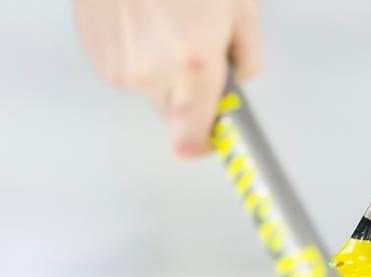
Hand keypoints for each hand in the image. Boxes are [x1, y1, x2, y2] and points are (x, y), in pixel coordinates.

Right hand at [74, 0, 261, 158]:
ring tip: (167, 26)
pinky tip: (144, 23)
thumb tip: (239, 83)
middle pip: (177, 116)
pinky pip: (128, 73)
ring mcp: (121, 67)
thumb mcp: (240, 10)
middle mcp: (154, 72)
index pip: (194, 137)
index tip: (214, 143)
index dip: (205, 144)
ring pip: (152, 92)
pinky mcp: (98, 57)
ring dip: (165, 73)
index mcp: (195, 64)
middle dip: (191, 97)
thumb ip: (247, 58)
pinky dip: (139, 56)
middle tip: (197, 54)